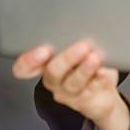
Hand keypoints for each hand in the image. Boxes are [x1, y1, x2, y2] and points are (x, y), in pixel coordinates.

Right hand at [13, 41, 129, 129]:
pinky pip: (92, 89)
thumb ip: (74, 40)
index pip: (25, 67)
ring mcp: (69, 93)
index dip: (28, 60)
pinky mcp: (85, 101)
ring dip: (85, 69)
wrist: (101, 95)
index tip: (44, 49)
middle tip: (83, 45)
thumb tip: (84, 28)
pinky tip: (104, 71)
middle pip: (53, 72)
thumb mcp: (77, 48)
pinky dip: (99, 78)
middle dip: (67, 58)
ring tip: (95, 57)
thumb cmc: (85, 64)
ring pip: (73, 83)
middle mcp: (54, 80)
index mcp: (45, 65)